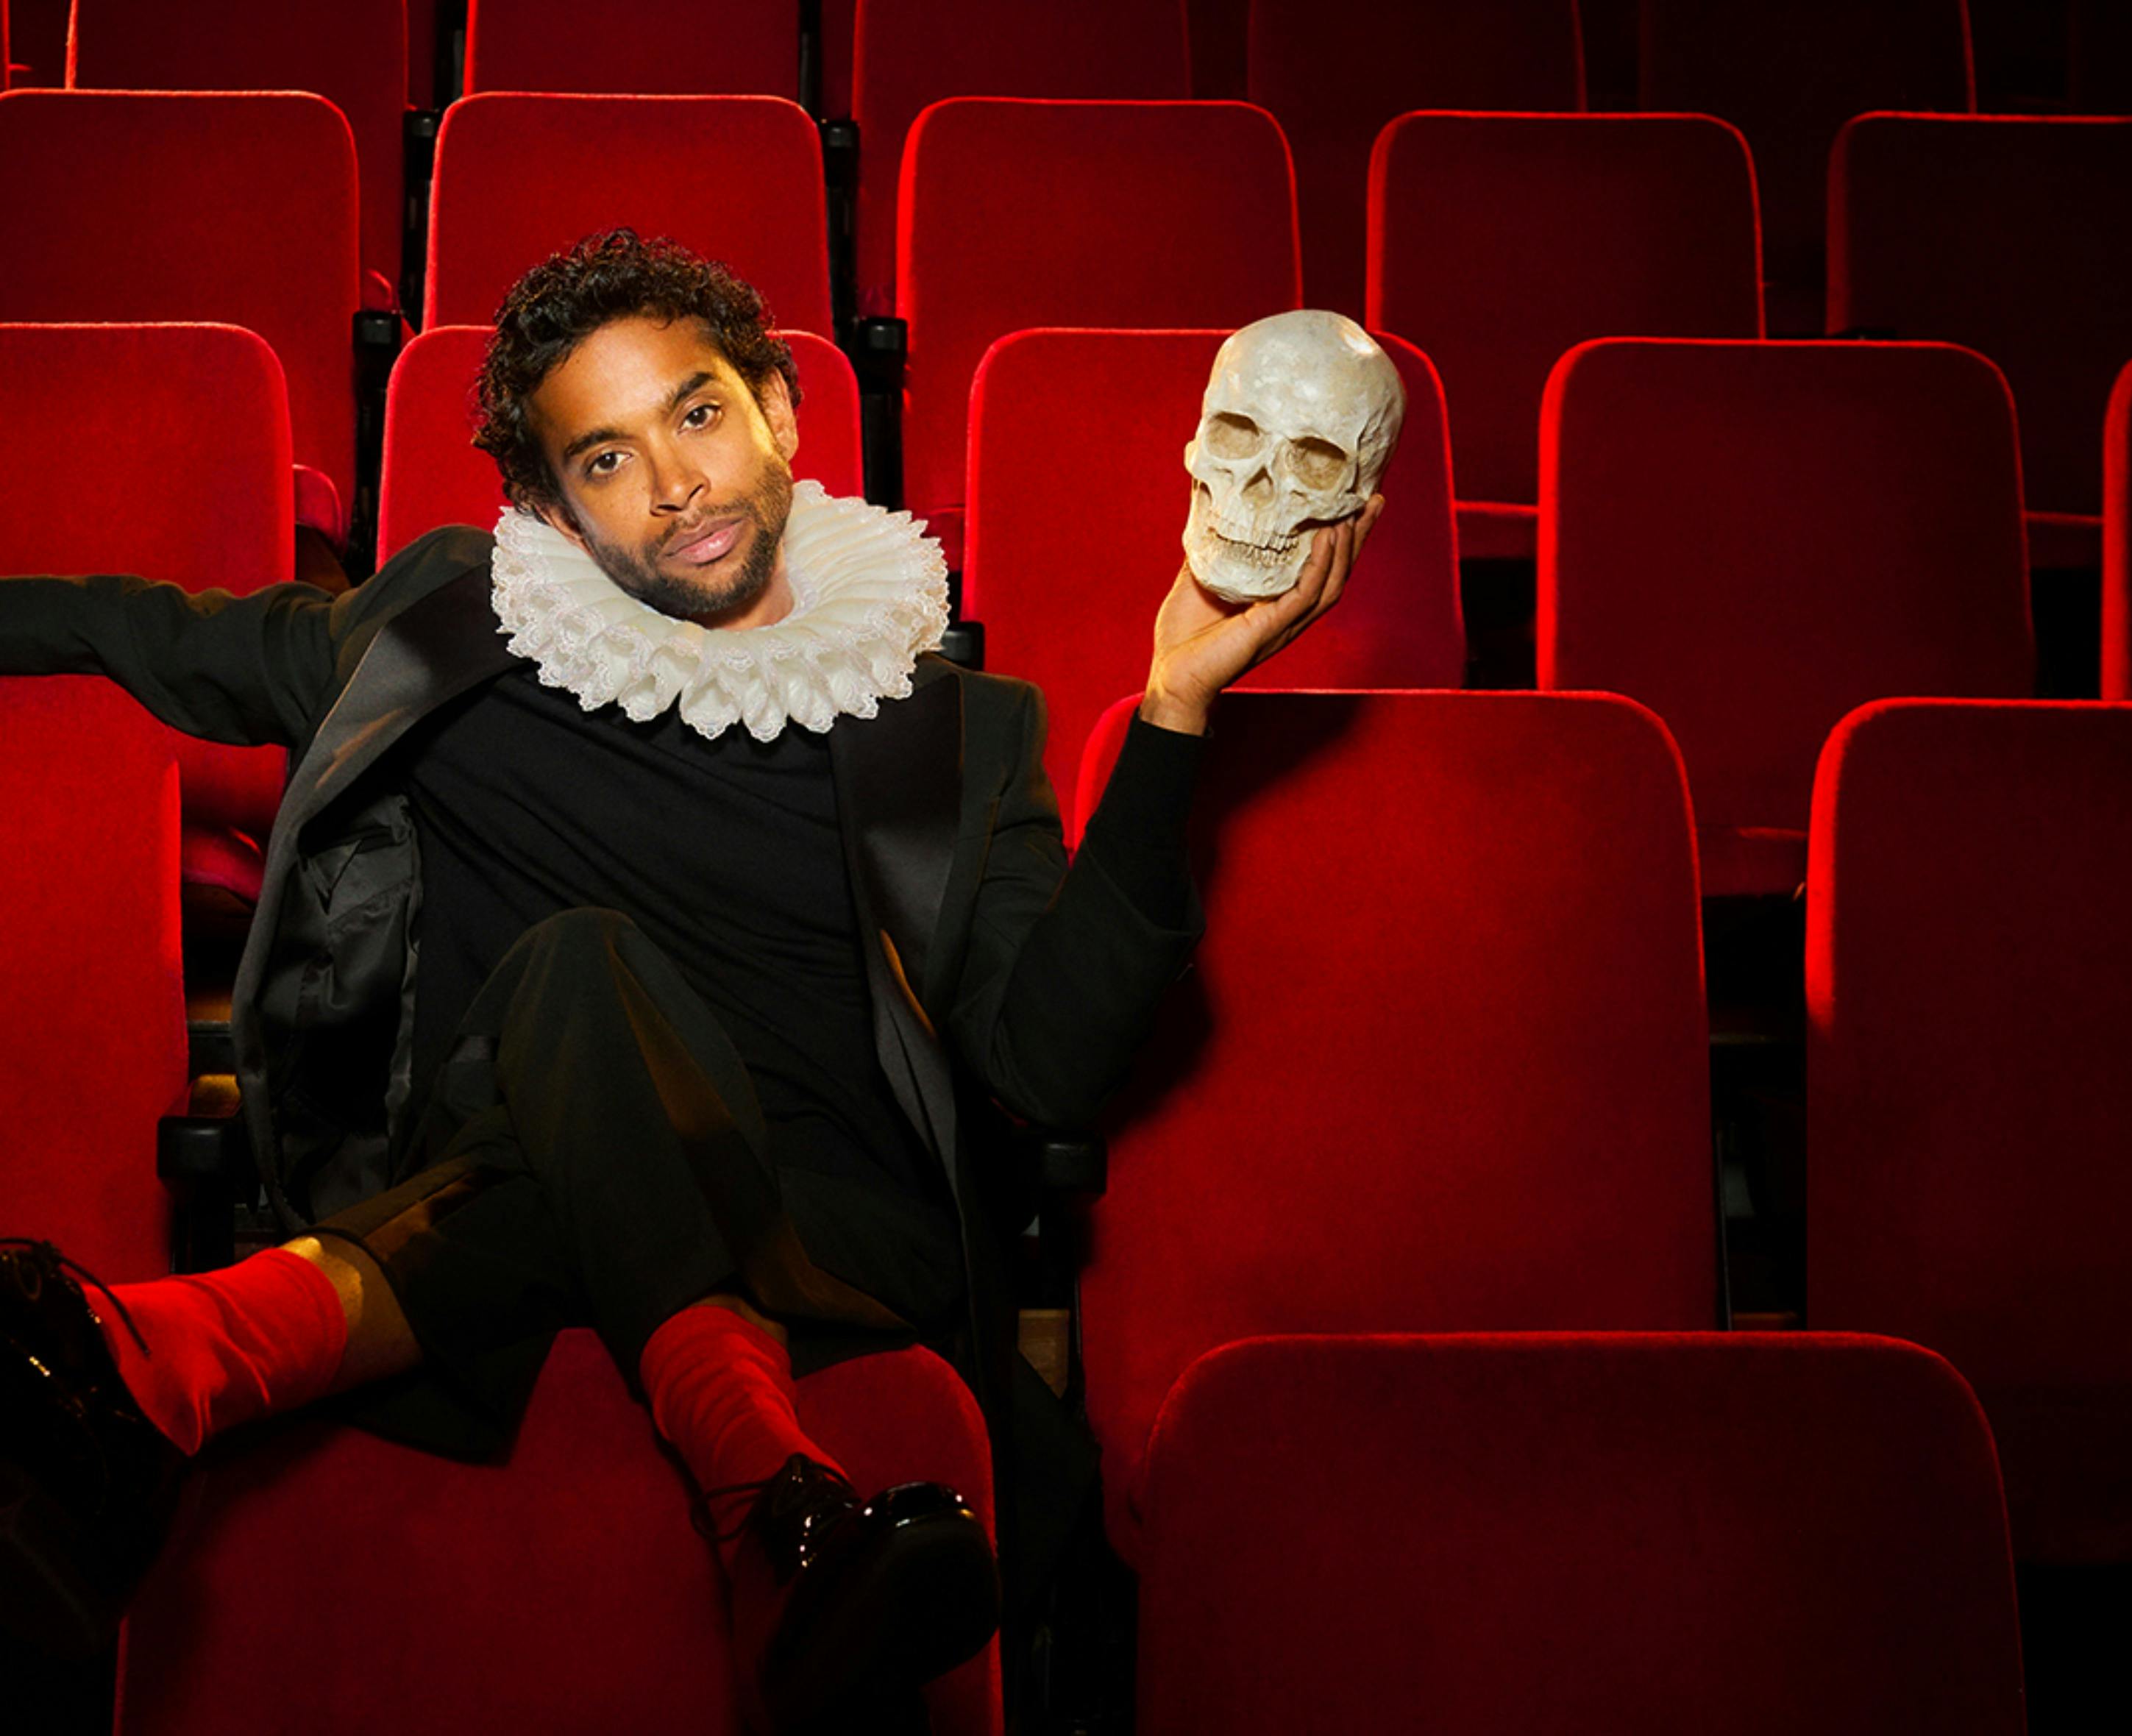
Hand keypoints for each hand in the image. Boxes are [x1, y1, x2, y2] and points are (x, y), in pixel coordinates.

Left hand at [1139, 495, 1384, 734]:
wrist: (1170, 676)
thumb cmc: (1182, 636)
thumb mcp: (1198, 578)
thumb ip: (1211, 548)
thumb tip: (1209, 509)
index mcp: (1276, 601)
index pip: (1318, 565)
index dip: (1338, 535)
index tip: (1349, 501)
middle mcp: (1289, 613)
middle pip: (1337, 572)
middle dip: (1357, 536)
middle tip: (1373, 500)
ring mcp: (1284, 622)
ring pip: (1331, 583)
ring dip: (1347, 548)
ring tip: (1355, 514)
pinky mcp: (1272, 628)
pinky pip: (1306, 595)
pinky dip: (1320, 565)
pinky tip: (1327, 538)